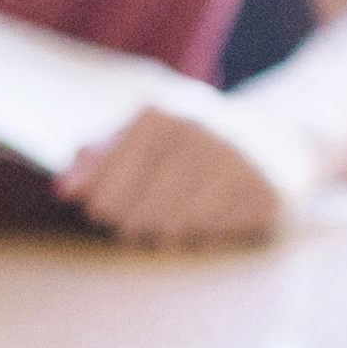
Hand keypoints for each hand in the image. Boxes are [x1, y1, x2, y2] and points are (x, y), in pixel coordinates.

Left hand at [57, 99, 318, 246]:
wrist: (282, 137)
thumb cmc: (195, 138)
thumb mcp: (147, 131)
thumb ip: (99, 155)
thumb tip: (64, 190)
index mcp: (159, 113)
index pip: (105, 181)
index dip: (99, 202)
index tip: (98, 211)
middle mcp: (198, 131)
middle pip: (135, 209)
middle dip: (129, 223)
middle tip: (134, 224)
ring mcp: (235, 160)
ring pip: (172, 226)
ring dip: (164, 232)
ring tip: (168, 222)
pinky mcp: (265, 190)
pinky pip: (211, 232)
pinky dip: (202, 233)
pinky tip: (208, 217)